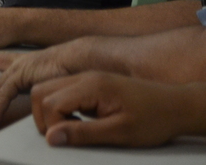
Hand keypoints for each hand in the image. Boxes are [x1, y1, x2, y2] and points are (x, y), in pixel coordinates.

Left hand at [0, 43, 84, 129]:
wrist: (81, 58)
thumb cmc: (74, 66)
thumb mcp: (54, 76)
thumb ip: (45, 84)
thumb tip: (47, 97)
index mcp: (28, 60)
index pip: (4, 59)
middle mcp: (21, 61)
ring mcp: (20, 66)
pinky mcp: (21, 75)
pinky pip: (4, 94)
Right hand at [31, 72, 196, 146]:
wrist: (176, 105)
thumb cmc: (153, 119)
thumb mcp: (119, 133)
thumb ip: (82, 134)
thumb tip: (51, 138)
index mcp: (91, 86)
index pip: (50, 102)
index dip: (51, 125)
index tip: (65, 141)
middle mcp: (84, 77)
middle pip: (41, 91)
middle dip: (43, 116)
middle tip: (62, 136)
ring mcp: (86, 77)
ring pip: (48, 89)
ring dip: (51, 111)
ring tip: (71, 129)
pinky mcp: (90, 83)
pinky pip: (61, 90)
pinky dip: (60, 107)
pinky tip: (78, 120)